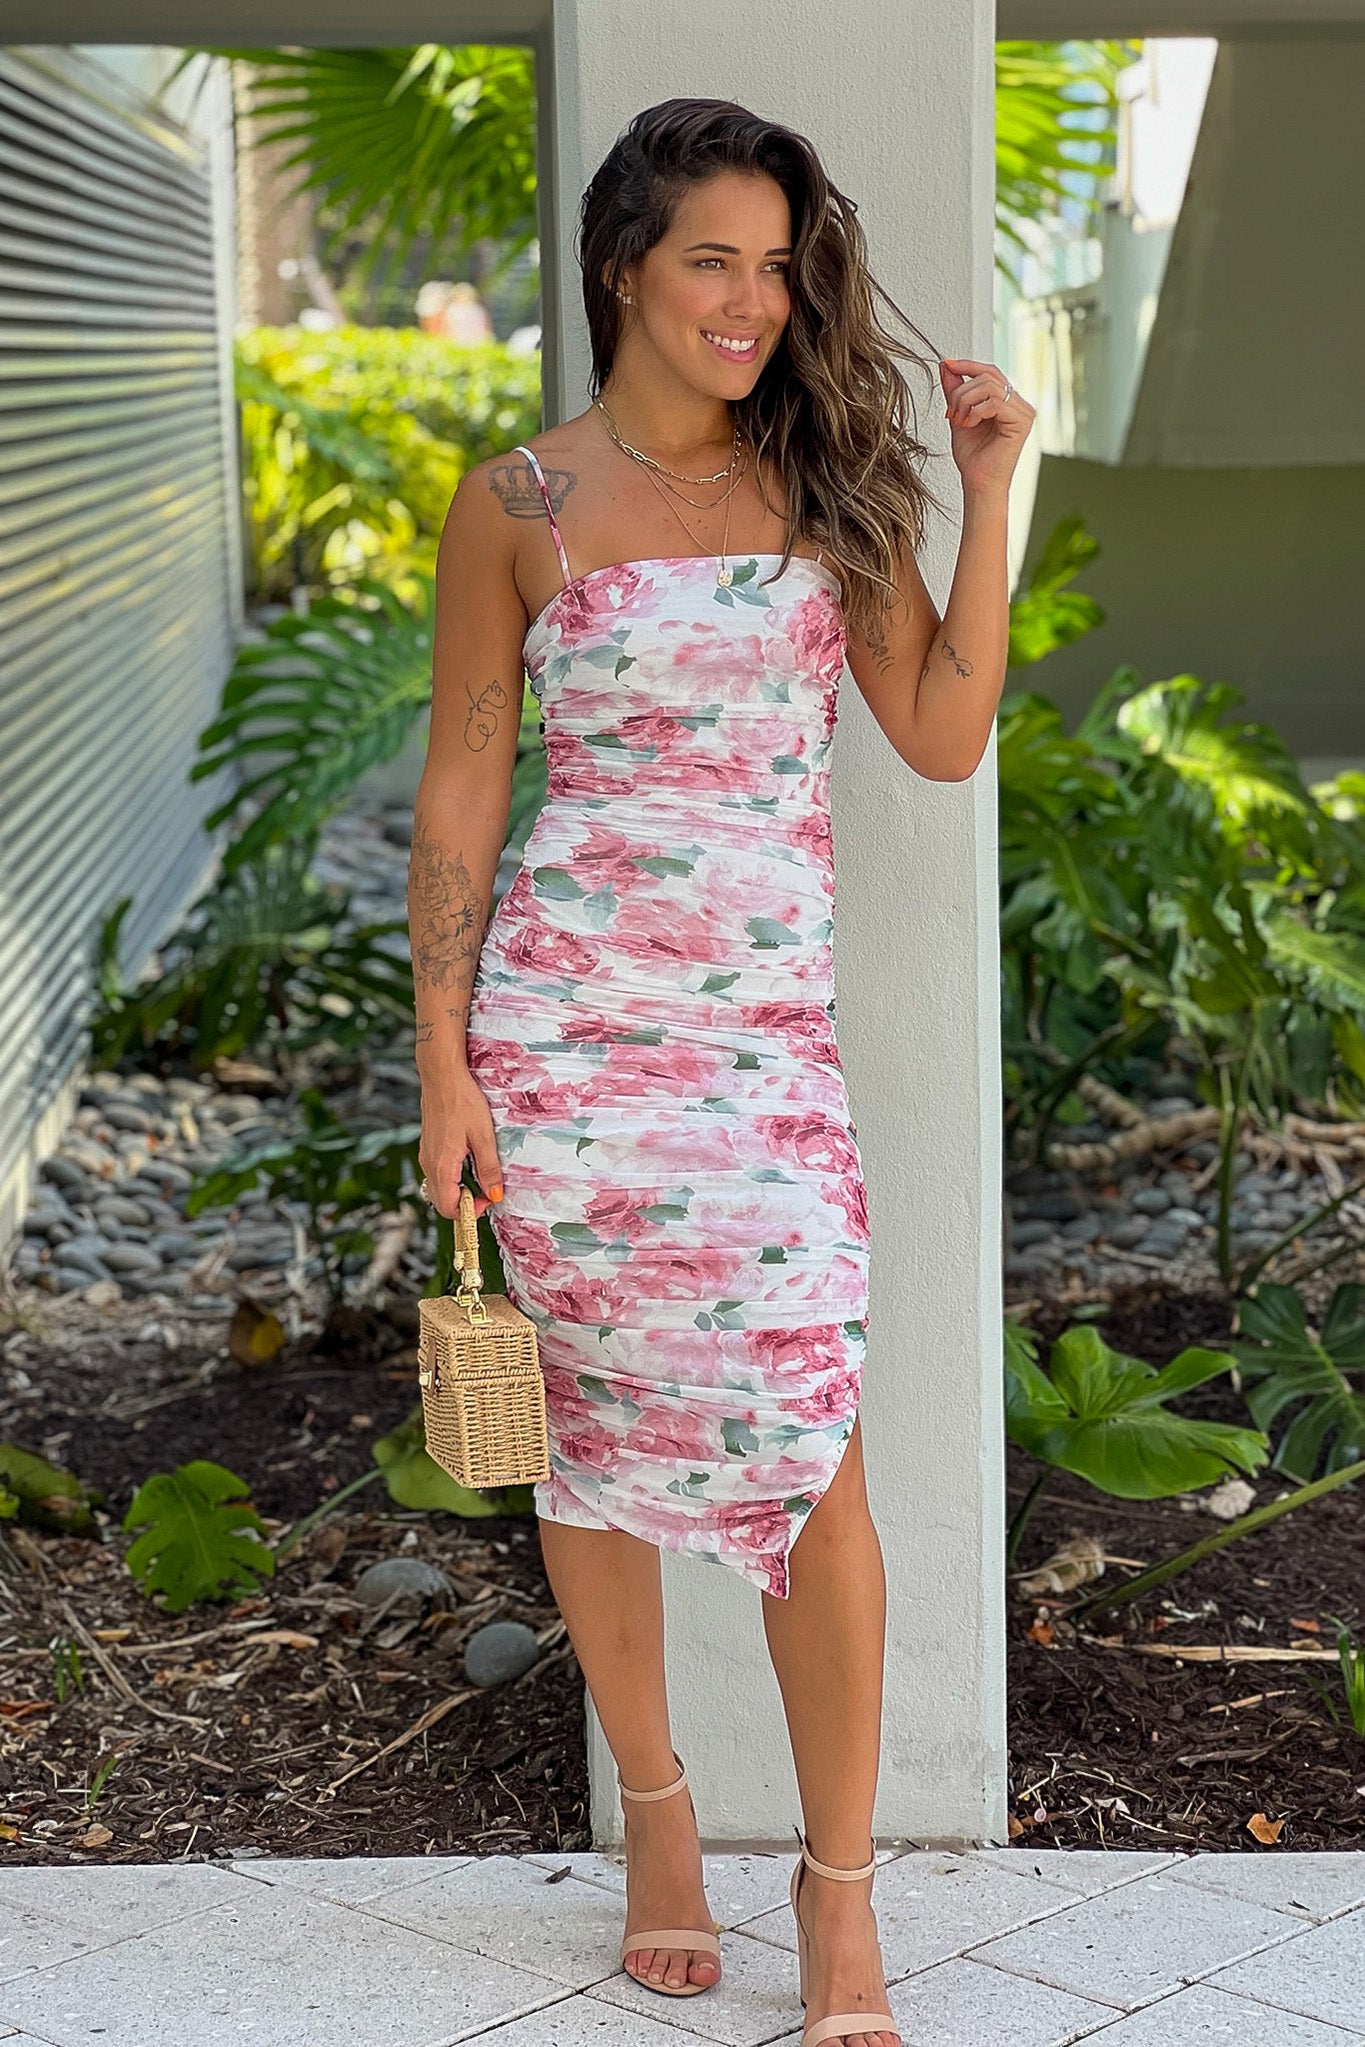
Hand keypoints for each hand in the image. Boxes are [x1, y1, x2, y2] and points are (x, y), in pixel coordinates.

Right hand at [419, 1070, 503, 1219]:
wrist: (442, 1076)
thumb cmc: (463, 1101)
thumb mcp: (483, 1136)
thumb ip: (489, 1169)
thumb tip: (496, 1195)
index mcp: (442, 1165)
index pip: (449, 1208)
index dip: (470, 1211)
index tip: (488, 1198)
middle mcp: (429, 1164)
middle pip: (441, 1202)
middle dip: (464, 1204)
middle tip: (486, 1190)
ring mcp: (426, 1155)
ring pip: (438, 1188)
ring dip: (458, 1190)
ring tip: (479, 1174)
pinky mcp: (427, 1147)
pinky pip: (436, 1173)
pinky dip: (451, 1177)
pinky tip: (467, 1160)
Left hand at [940, 356, 1034, 496]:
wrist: (978, 483)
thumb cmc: (973, 457)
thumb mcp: (958, 416)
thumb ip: (955, 391)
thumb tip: (946, 366)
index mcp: (1005, 400)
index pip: (989, 371)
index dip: (968, 365)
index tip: (946, 365)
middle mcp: (1018, 403)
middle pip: (988, 376)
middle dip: (961, 391)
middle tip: (951, 413)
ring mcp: (1023, 411)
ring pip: (990, 387)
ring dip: (966, 401)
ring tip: (959, 420)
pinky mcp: (1022, 421)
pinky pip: (995, 402)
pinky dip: (976, 411)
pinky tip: (970, 424)